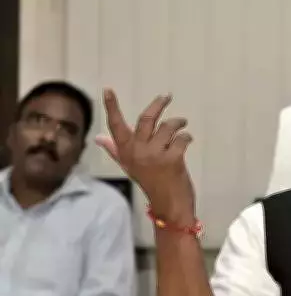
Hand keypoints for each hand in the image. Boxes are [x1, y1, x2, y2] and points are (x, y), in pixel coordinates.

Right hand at [96, 89, 195, 224]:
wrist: (169, 206)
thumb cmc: (152, 184)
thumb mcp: (131, 167)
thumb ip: (116, 151)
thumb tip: (99, 138)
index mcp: (126, 153)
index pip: (116, 126)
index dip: (111, 108)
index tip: (108, 90)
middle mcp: (138, 152)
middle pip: (146, 119)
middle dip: (158, 104)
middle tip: (167, 96)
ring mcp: (155, 155)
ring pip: (168, 126)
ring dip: (178, 124)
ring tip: (182, 125)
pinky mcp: (172, 158)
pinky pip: (182, 138)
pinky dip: (186, 137)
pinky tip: (186, 141)